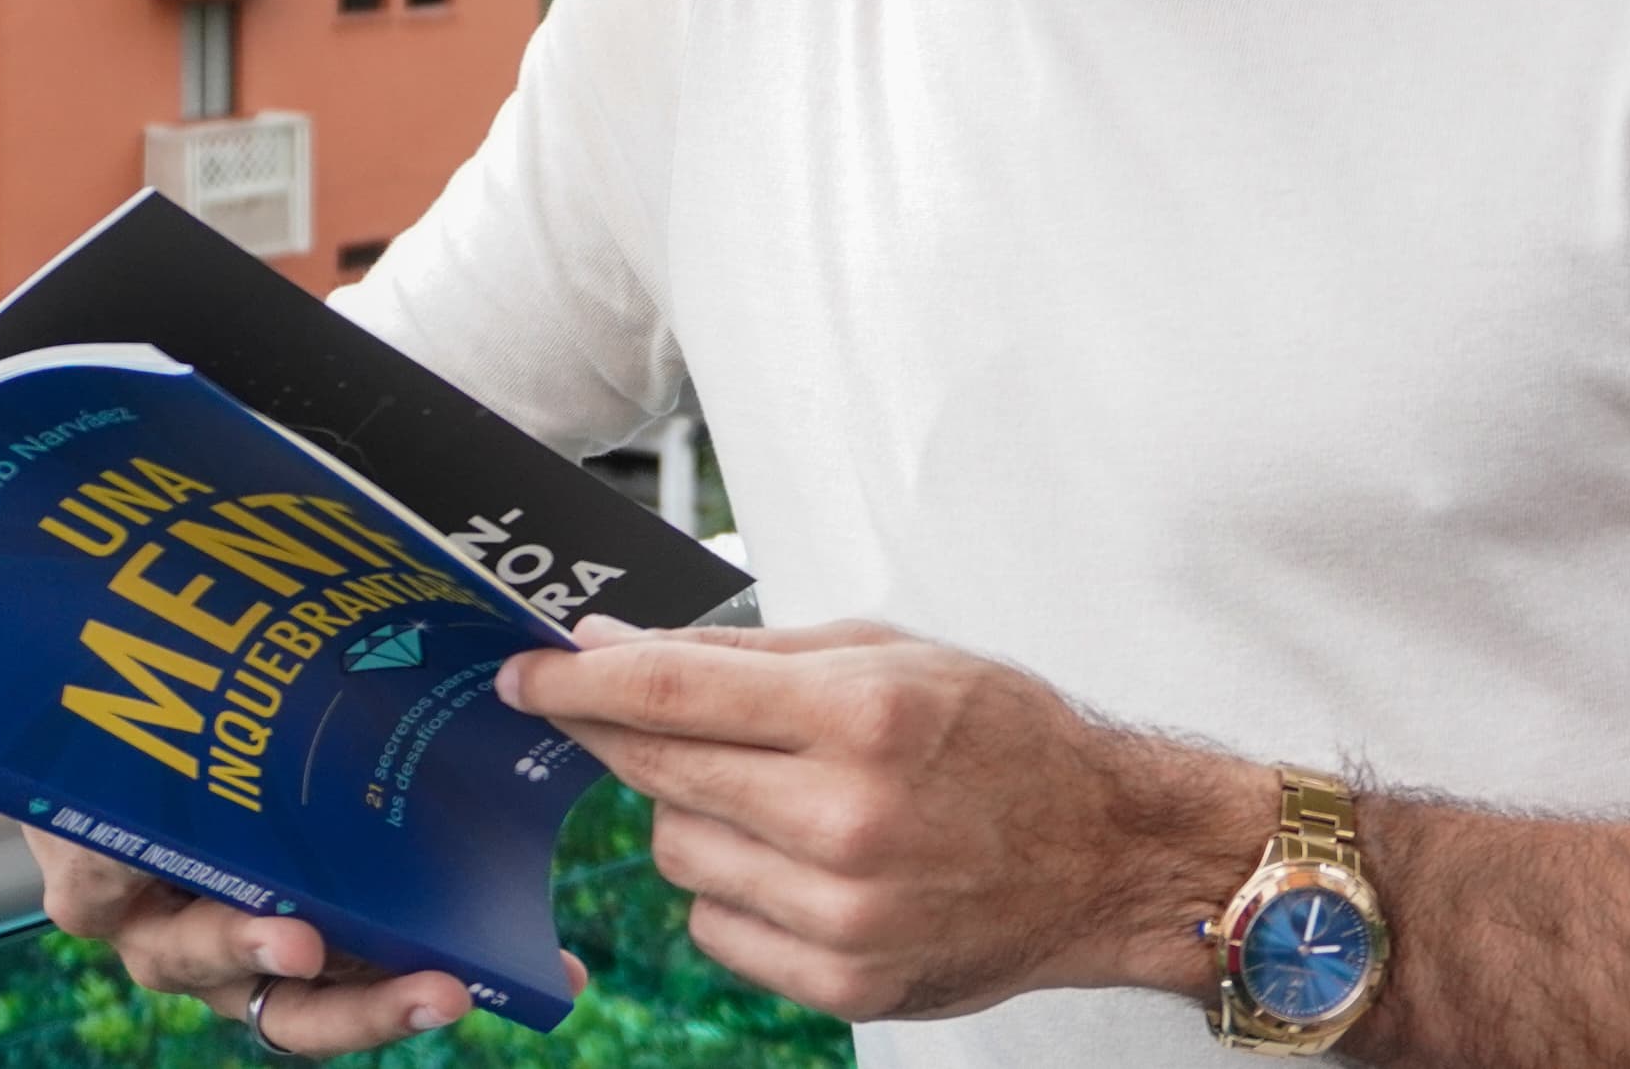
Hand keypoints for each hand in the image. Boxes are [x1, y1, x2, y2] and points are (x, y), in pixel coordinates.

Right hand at [0, 725, 571, 1051]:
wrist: (136, 707)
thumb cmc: (72, 708)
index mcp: (95, 868)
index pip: (134, 917)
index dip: (208, 933)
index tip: (280, 929)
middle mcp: (166, 922)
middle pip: (224, 977)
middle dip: (301, 983)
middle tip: (368, 964)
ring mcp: (246, 938)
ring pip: (305, 1002)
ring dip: (379, 1005)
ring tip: (457, 987)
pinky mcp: (320, 929)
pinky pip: (372, 971)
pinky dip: (445, 971)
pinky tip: (536, 960)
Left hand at [500, 617, 1266, 1022]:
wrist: (1105, 852)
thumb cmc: (1000, 736)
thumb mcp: (888, 654)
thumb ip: (743, 656)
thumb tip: (610, 649)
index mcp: (864, 714)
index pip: (671, 694)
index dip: (579, 682)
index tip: (524, 673)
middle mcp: (850, 817)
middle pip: (660, 774)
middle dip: (623, 739)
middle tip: (615, 717)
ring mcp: (845, 910)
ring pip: (679, 853)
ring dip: (696, 815)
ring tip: (774, 795)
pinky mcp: (844, 979)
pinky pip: (716, 927)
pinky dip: (732, 889)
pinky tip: (795, 860)